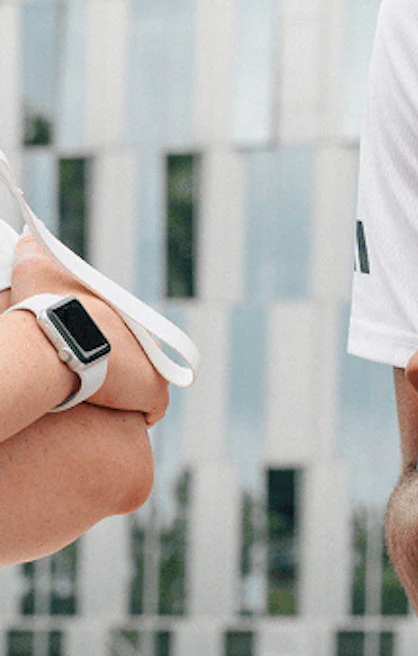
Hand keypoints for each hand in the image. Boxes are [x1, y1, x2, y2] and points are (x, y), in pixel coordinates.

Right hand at [8, 236, 169, 426]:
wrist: (57, 339)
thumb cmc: (45, 307)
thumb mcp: (37, 270)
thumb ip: (33, 252)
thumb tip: (25, 236)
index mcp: (122, 314)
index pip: (118, 333)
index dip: (104, 344)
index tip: (88, 352)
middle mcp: (144, 336)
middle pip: (133, 358)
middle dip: (117, 369)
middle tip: (92, 381)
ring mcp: (153, 364)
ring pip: (144, 385)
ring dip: (127, 394)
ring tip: (101, 402)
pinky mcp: (154, 391)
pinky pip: (152, 410)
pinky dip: (138, 415)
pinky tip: (118, 419)